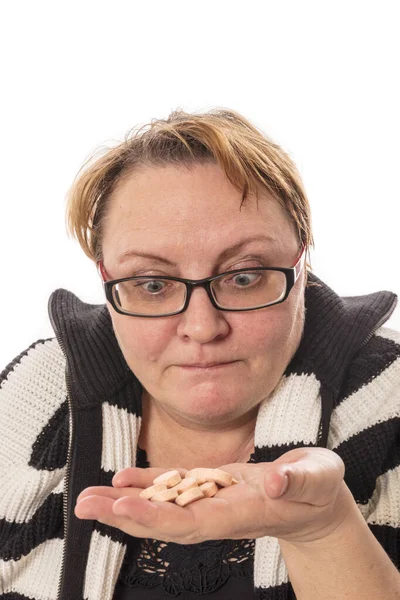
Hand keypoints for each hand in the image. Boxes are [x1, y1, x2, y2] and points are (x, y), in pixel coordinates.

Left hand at [75, 447, 353, 544]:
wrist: (313, 502)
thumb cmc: (317, 489)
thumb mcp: (319, 479)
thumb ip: (300, 480)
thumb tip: (278, 481)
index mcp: (241, 513)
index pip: (193, 521)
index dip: (157, 518)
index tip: (123, 510)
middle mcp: (218, 512)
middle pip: (165, 521)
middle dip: (123, 516)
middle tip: (83, 507)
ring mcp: (211, 500)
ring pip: (161, 506)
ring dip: (123, 503)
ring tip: (87, 498)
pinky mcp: (210, 485)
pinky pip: (172, 487)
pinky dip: (145, 483)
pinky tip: (120, 479)